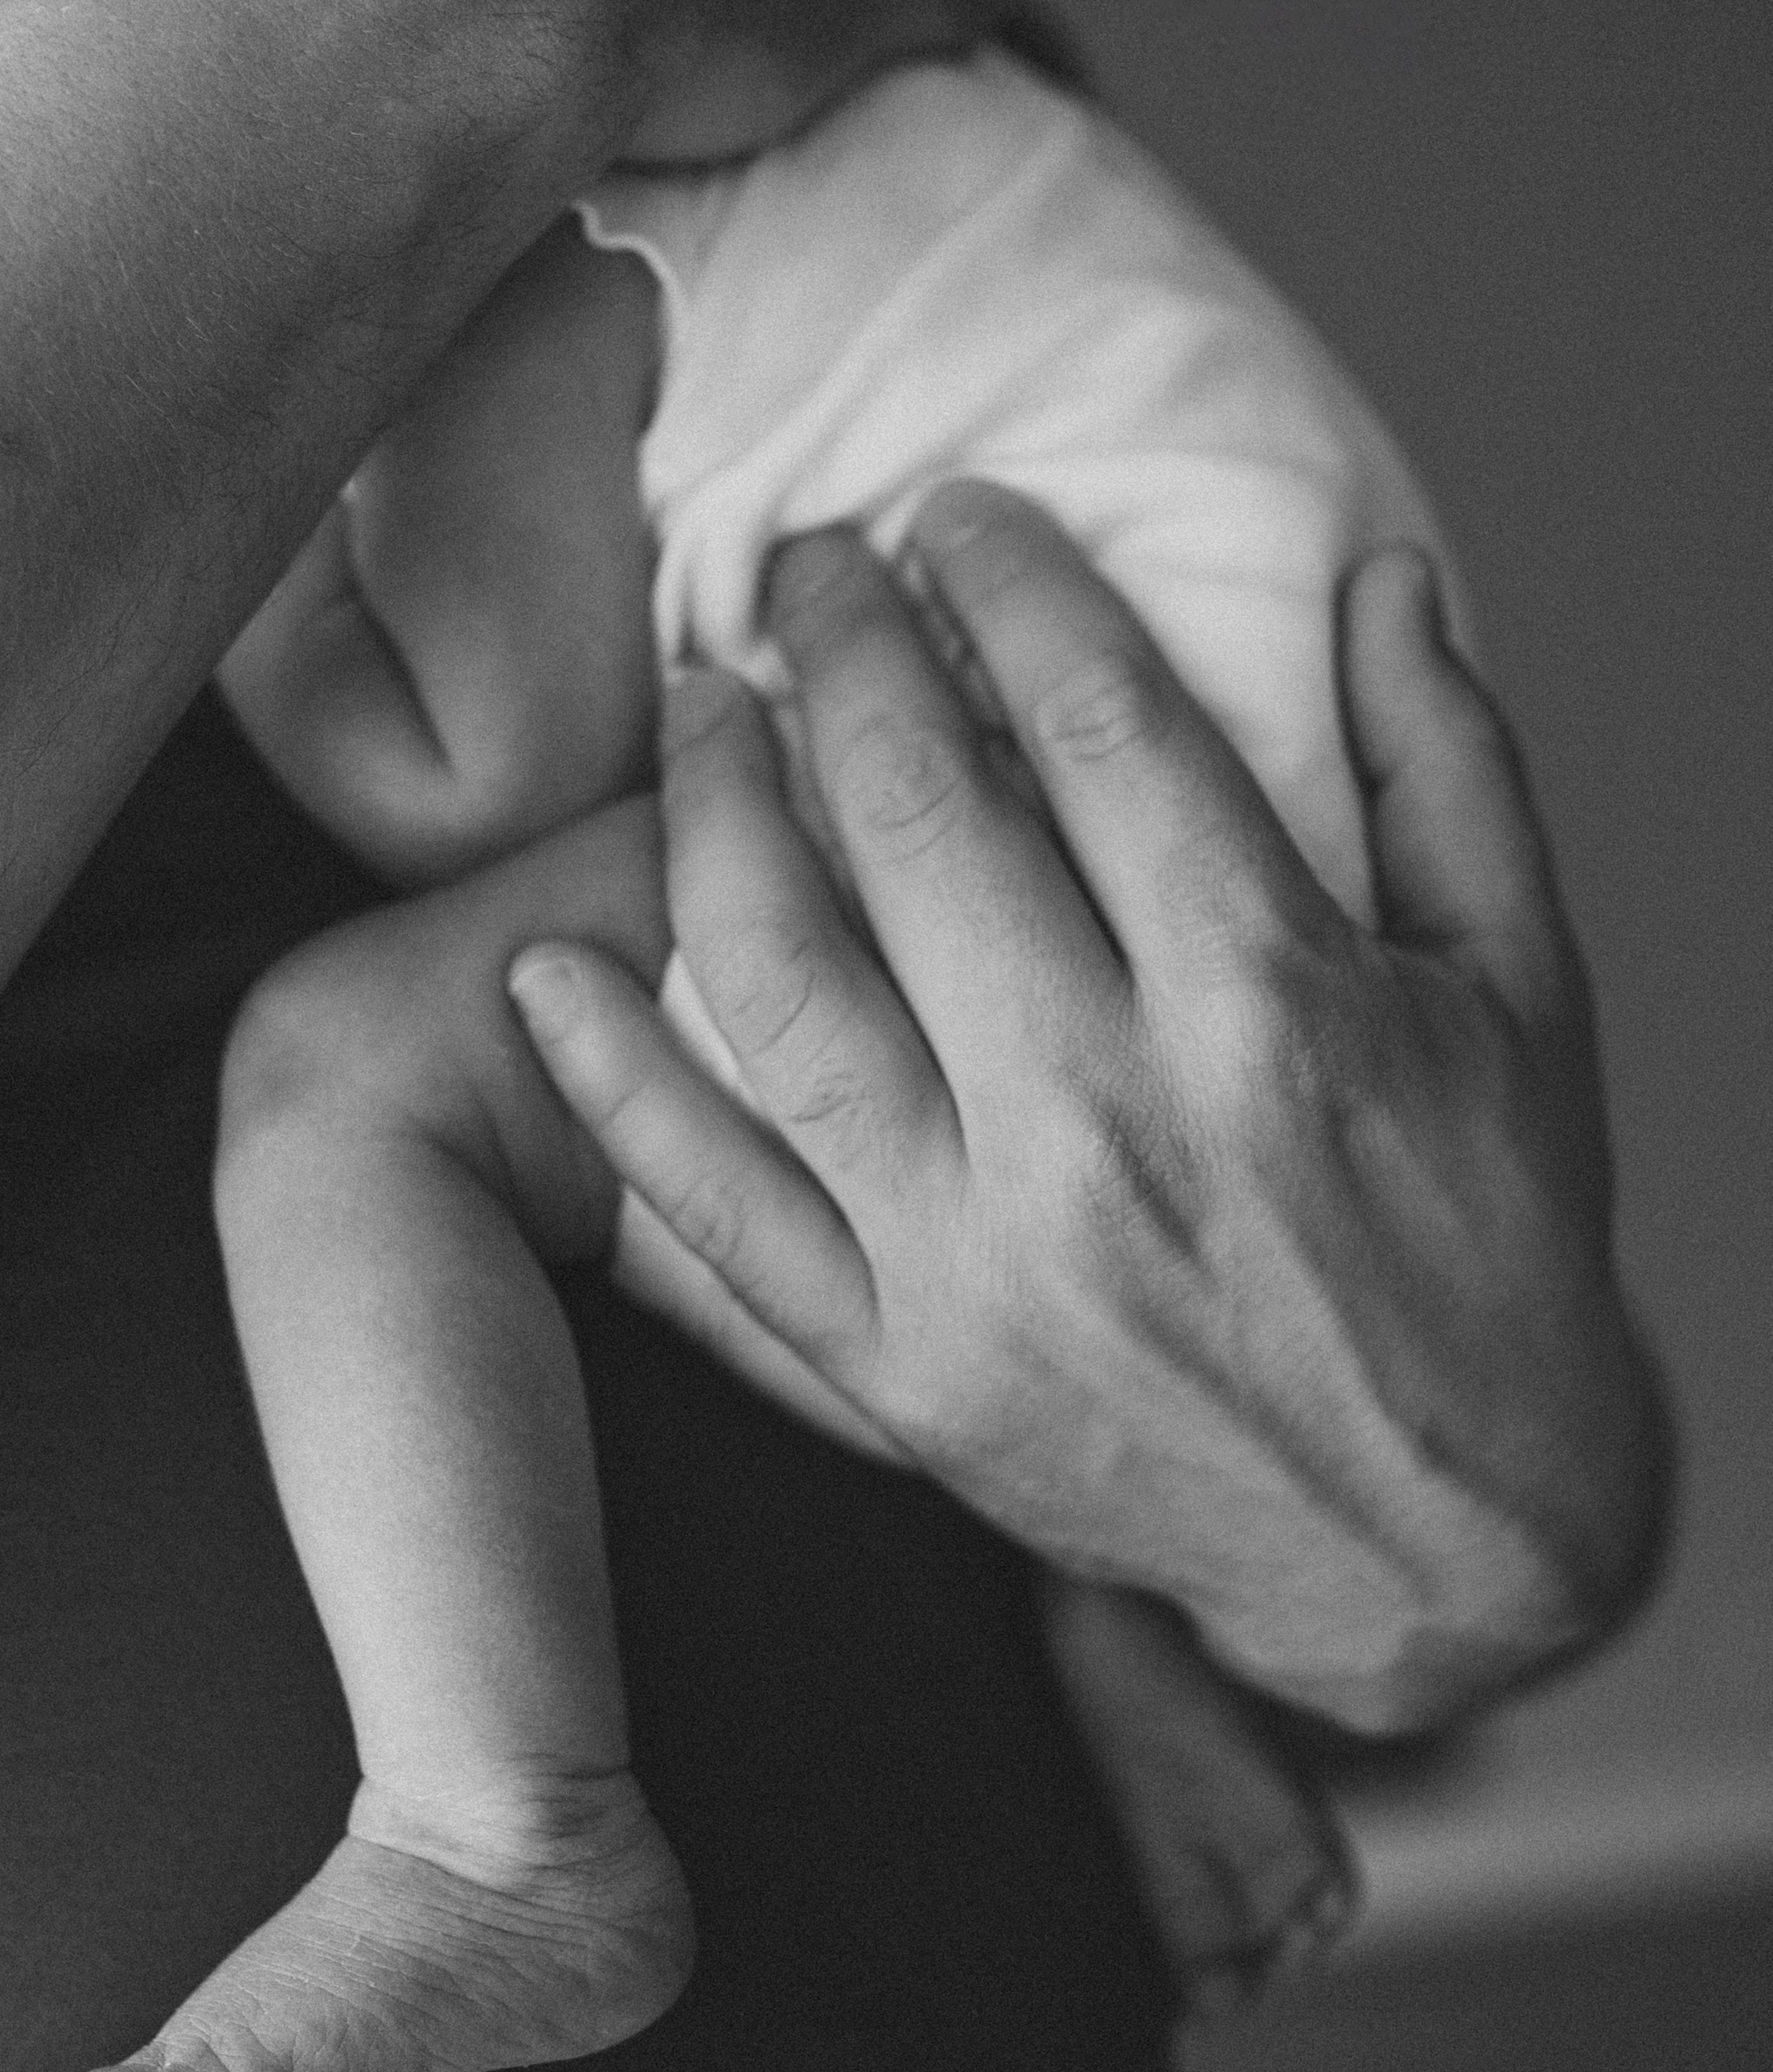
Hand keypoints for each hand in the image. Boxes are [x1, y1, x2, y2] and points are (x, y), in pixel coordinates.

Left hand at [507, 488, 1670, 1733]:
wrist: (1444, 1556)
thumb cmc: (1490, 1256)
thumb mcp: (1524, 996)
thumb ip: (1444, 770)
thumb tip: (1372, 569)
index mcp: (1272, 1008)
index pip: (1098, 721)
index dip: (1009, 582)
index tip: (958, 516)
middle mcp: (1107, 1124)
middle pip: (915, 815)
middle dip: (845, 646)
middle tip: (810, 566)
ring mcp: (980, 1259)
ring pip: (782, 982)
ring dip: (713, 809)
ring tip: (704, 705)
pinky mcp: (899, 1369)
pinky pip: (712, 1213)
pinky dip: (611, 1087)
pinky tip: (546, 967)